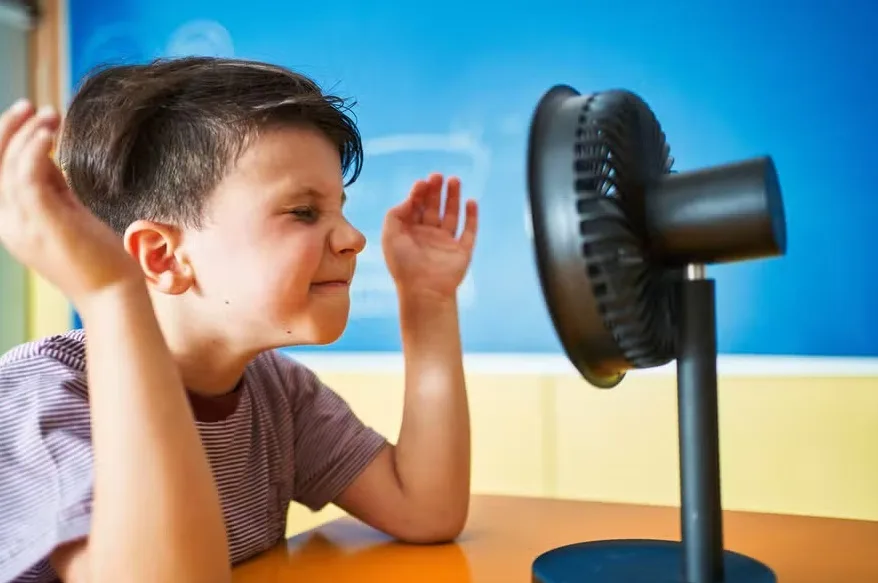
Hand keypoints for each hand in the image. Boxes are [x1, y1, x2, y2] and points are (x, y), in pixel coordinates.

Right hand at [0, 100, 142, 308]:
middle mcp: (10, 225)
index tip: (30, 118)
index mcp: (14, 224)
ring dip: (27, 134)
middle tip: (31, 106)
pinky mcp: (43, 223)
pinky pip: (26, 178)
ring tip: (50, 115)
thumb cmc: (99, 257)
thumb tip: (47, 155)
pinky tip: (49, 134)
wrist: (113, 295)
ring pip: (8, 167)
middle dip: (8, 130)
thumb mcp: (69, 215)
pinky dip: (33, 151)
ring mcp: (23, 225)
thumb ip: (54, 188)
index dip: (7, 142)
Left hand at [381, 173, 477, 300]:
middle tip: (438, 176)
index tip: (422, 182)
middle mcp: (428, 235)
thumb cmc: (403, 266)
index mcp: (410, 232)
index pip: (415, 206)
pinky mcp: (462, 250)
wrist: (423, 291)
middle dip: (436, 191)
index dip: (418, 193)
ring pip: (451, 215)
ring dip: (453, 197)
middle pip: (434, 207)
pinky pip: (469, 230)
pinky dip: (471, 216)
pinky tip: (471, 202)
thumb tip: (409, 199)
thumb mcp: (390, 236)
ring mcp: (446, 243)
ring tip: (454, 180)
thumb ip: (396, 214)